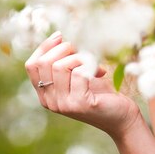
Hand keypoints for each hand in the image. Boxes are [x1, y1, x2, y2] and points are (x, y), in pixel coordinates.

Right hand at [25, 32, 140, 139]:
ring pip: (59, 66)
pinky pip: (79, 73)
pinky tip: (101, 72)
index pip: (32, 65)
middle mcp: (50, 102)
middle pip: (43, 63)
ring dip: (80, 57)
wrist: (122, 117)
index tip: (60, 36)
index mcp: (46, 94)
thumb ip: (64, 62)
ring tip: (94, 63)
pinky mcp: (80, 104)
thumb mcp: (77, 76)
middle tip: (83, 50)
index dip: (45, 47)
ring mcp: (64, 104)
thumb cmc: (102, 93)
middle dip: (63, 48)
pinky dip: (91, 65)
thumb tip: (58, 36)